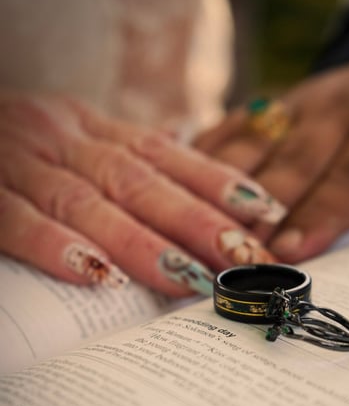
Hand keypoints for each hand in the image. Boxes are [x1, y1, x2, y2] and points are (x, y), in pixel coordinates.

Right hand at [0, 91, 284, 295]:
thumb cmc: (19, 145)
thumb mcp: (76, 140)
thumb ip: (126, 161)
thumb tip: (197, 189)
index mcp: (92, 129)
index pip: (167, 156)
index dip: (218, 185)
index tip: (266, 216)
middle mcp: (64, 139)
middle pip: (141, 182)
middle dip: (198, 221)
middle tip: (246, 256)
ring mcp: (23, 163)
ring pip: (91, 202)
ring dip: (143, 242)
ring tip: (190, 276)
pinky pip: (20, 220)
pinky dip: (58, 247)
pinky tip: (97, 275)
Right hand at [196, 62, 348, 261]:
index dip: (319, 215)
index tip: (286, 254)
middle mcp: (341, 106)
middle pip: (293, 163)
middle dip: (258, 214)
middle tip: (229, 258)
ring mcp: (301, 100)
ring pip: (250, 142)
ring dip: (214, 189)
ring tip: (187, 231)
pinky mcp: (272, 104)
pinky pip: (230, 129)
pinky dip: (199, 158)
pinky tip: (171, 188)